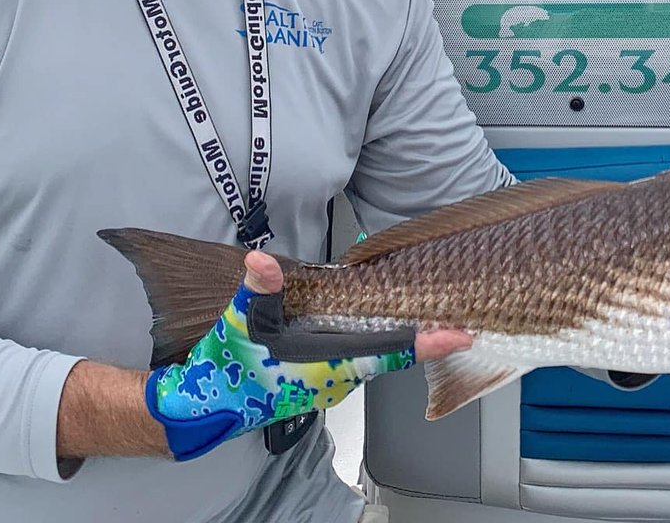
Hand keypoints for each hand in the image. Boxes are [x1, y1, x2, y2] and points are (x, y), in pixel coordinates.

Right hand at [147, 250, 471, 459]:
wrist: (209, 407)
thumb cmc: (229, 371)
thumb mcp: (243, 323)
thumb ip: (260, 290)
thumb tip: (262, 262)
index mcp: (330, 363)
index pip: (392, 352)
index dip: (428, 343)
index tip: (460, 334)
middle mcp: (339, 377)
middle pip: (393, 352)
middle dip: (424, 332)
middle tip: (454, 308)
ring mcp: (333, 381)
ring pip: (379, 355)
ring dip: (401, 334)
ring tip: (426, 306)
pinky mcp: (323, 380)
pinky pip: (362, 357)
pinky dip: (378, 338)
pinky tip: (378, 317)